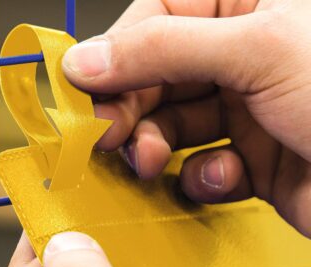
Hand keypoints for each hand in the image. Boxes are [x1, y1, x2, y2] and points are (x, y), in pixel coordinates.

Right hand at [62, 0, 310, 236]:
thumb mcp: (257, 49)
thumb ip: (162, 49)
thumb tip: (86, 58)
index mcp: (245, 8)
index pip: (154, 21)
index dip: (113, 56)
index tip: (82, 90)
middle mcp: (241, 58)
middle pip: (155, 80)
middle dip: (129, 111)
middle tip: (108, 137)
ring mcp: (243, 113)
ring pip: (171, 129)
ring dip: (157, 148)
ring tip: (154, 162)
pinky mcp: (248, 162)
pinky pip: (203, 168)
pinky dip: (204, 178)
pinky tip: (225, 177)